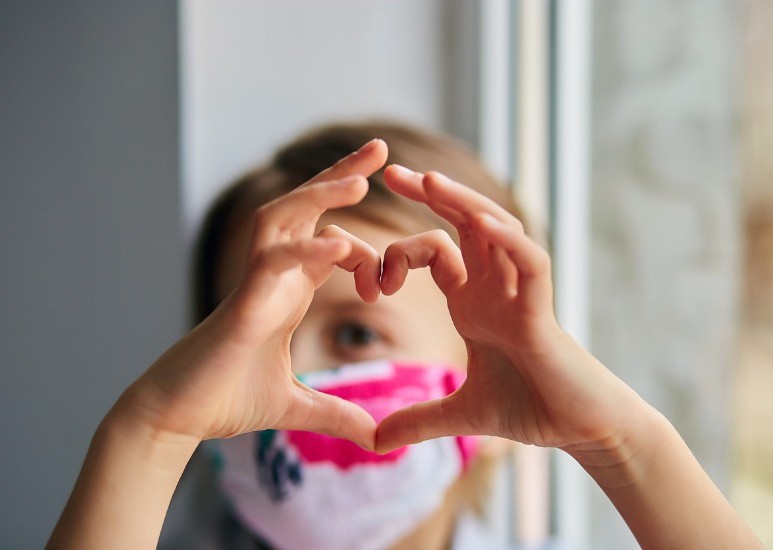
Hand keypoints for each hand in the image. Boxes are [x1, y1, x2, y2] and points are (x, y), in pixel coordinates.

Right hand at [118, 140, 388, 448]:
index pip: (329, 239)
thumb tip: (377, 439)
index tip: (394, 274)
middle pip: (306, 209)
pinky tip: (339, 246)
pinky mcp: (241, 305)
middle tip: (379, 147)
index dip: (367, 245)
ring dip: (320, 194)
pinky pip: (272, 264)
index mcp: (289, 288)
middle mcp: (273, 276)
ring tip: (361, 176)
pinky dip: (305, 252)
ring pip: (285, 219)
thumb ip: (337, 414)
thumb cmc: (227, 399)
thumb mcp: (297, 407)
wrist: (178, 418)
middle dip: (341, 175)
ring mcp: (255, 285)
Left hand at [376, 166, 647, 459]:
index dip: (402, 248)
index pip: (437, 250)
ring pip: (497, 231)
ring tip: (429, 181)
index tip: (368, 269)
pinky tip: (483, 223)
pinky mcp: (544, 312)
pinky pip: (531, 264)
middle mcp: (496, 287)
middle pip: (465, 224)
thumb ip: (418, 421)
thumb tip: (373, 441)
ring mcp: (521, 294)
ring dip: (466, 204)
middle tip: (391, 170)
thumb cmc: (530, 409)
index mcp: (474, 301)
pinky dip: (510, 243)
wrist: (578, 430)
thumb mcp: (460, 415)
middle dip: (431, 195)